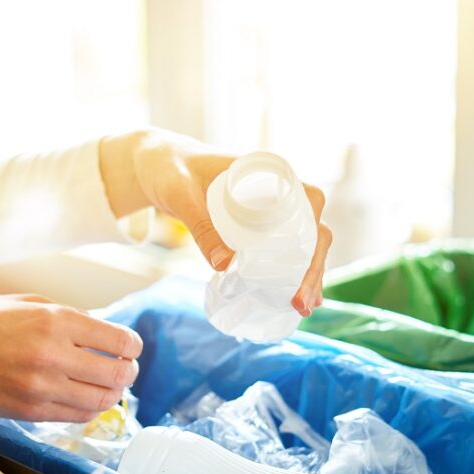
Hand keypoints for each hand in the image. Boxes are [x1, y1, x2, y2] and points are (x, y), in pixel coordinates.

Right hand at [0, 295, 141, 421]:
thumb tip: (105, 334)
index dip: (132, 346)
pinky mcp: (29, 411)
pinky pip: (76, 416)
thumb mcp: (28, 303)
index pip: (119, 340)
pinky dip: (89, 409)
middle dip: (129, 371)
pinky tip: (85, 397)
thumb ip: (69, 318)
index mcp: (54, 320)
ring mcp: (41, 387)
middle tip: (125, 368)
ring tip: (109, 386)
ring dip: (112, 394)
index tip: (129, 347)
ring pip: (101, 401)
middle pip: (118, 374)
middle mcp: (52, 354)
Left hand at [100, 129, 331, 314]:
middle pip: (311, 229)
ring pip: (302, 244)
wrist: (160, 166)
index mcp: (268, 173)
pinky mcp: (256, 228)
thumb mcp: (181, 194)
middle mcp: (276, 191)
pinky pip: (282, 250)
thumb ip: (200, 224)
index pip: (310, 199)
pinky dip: (290, 273)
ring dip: (306, 275)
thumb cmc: (171, 169)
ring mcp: (268, 212)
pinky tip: (292, 299)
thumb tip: (225, 265)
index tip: (304, 263)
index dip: (314, 232)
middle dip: (313, 267)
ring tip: (301, 308)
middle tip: (301, 302)